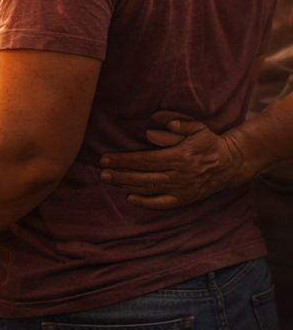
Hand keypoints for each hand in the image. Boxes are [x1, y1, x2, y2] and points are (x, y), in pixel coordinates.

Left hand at [98, 113, 249, 207]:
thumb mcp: (197, 128)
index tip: (106, 158)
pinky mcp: (184, 199)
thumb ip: (178, 126)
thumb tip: (152, 132)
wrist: (230, 163)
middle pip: (143, 176)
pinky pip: (163, 204)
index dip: (124, 160)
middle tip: (101, 171)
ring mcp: (181, 189)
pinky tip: (130, 198)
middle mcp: (178, 175)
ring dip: (127, 185)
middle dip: (120, 174)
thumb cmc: (209, 142)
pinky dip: (146, 203)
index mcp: (179, 157)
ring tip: (108, 180)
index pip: (145, 160)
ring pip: (149, 189)